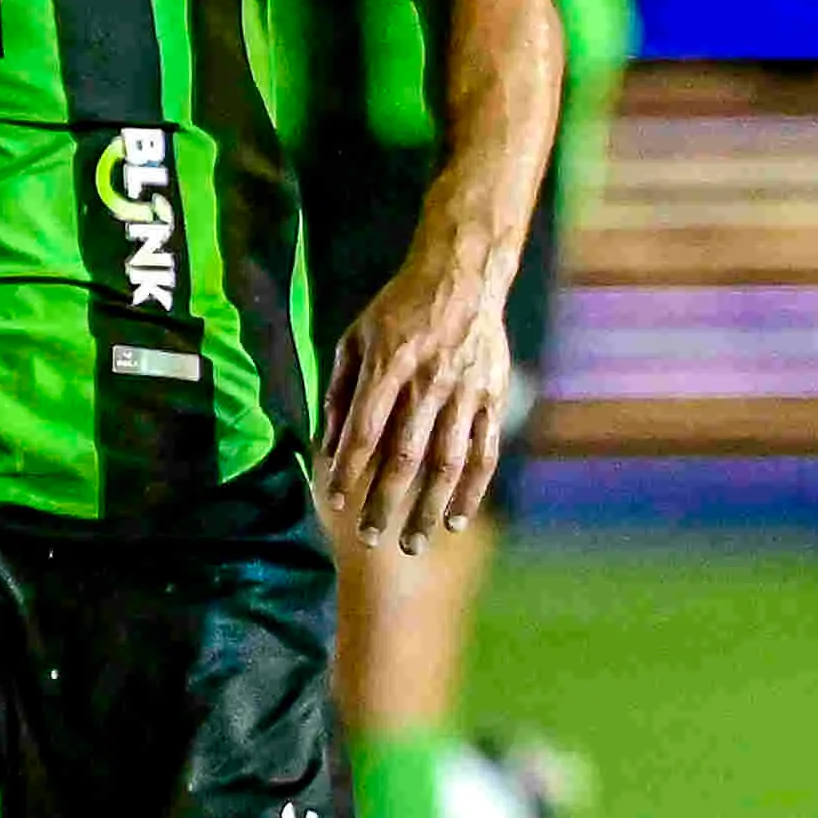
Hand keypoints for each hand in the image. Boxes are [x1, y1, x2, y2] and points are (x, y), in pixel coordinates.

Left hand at [313, 252, 510, 551]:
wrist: (463, 275)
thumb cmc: (400, 307)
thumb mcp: (356, 336)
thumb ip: (340, 390)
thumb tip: (325, 443)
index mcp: (390, 364)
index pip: (366, 428)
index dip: (348, 468)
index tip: (334, 501)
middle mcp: (429, 382)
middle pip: (405, 455)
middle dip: (385, 501)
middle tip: (370, 538)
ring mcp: (466, 392)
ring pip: (447, 462)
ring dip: (428, 507)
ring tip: (412, 541)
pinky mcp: (492, 397)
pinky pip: (485, 451)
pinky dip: (472, 489)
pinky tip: (457, 518)